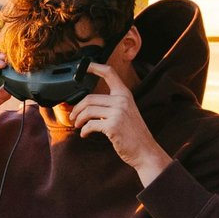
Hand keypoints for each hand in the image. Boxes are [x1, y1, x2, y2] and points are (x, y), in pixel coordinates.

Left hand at [71, 63, 170, 184]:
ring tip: (78, 125)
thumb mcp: (126, 112)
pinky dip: (84, 131)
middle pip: (89, 98)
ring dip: (79, 119)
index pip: (109, 73)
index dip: (95, 67)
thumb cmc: (133, 134)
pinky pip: (90, 125)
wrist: (145, 151)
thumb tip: (88, 105)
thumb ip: (112, 104)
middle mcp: (122, 100)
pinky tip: (85, 134)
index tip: (84, 66)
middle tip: (73, 117)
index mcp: (125, 94)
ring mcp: (118, 112)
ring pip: (87, 110)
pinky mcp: (113, 126)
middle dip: (77, 108)